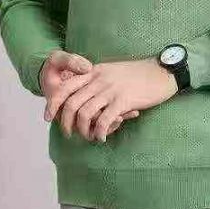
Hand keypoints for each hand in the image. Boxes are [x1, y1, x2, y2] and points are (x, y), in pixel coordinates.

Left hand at [46, 57, 178, 142]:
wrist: (161, 71)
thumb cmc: (138, 74)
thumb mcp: (112, 71)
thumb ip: (97, 80)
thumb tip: (85, 97)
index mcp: (94, 71)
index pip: (65, 87)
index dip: (53, 103)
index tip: (48, 117)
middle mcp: (99, 79)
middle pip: (71, 104)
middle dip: (65, 123)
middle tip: (69, 134)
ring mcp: (110, 90)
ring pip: (84, 114)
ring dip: (82, 131)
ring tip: (88, 137)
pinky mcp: (123, 100)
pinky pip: (103, 120)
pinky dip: (99, 132)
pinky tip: (101, 137)